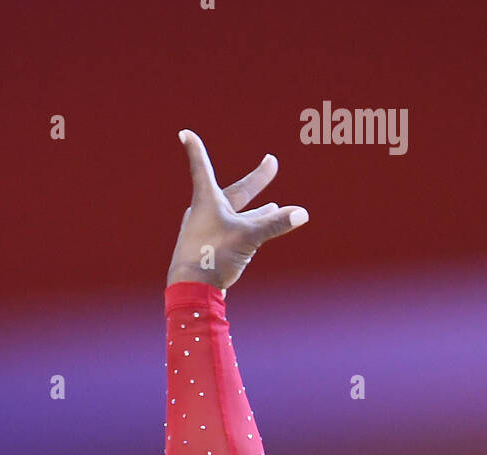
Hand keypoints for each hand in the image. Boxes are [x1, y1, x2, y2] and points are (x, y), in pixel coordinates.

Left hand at [167, 130, 308, 290]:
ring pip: (234, 216)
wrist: (190, 290)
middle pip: (233, 193)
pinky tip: (258, 231)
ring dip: (255, 211)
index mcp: (207, 201)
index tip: (184, 133)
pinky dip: (246, 229)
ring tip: (275, 206)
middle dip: (256, 182)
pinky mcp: (208, 249)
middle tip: (271, 163)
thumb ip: (275, 224)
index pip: (201, 166)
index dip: (195, 149)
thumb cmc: (213, 257)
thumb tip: (302, 213)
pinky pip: (231, 233)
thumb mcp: (248, 238)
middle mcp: (203, 213)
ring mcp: (204, 231)